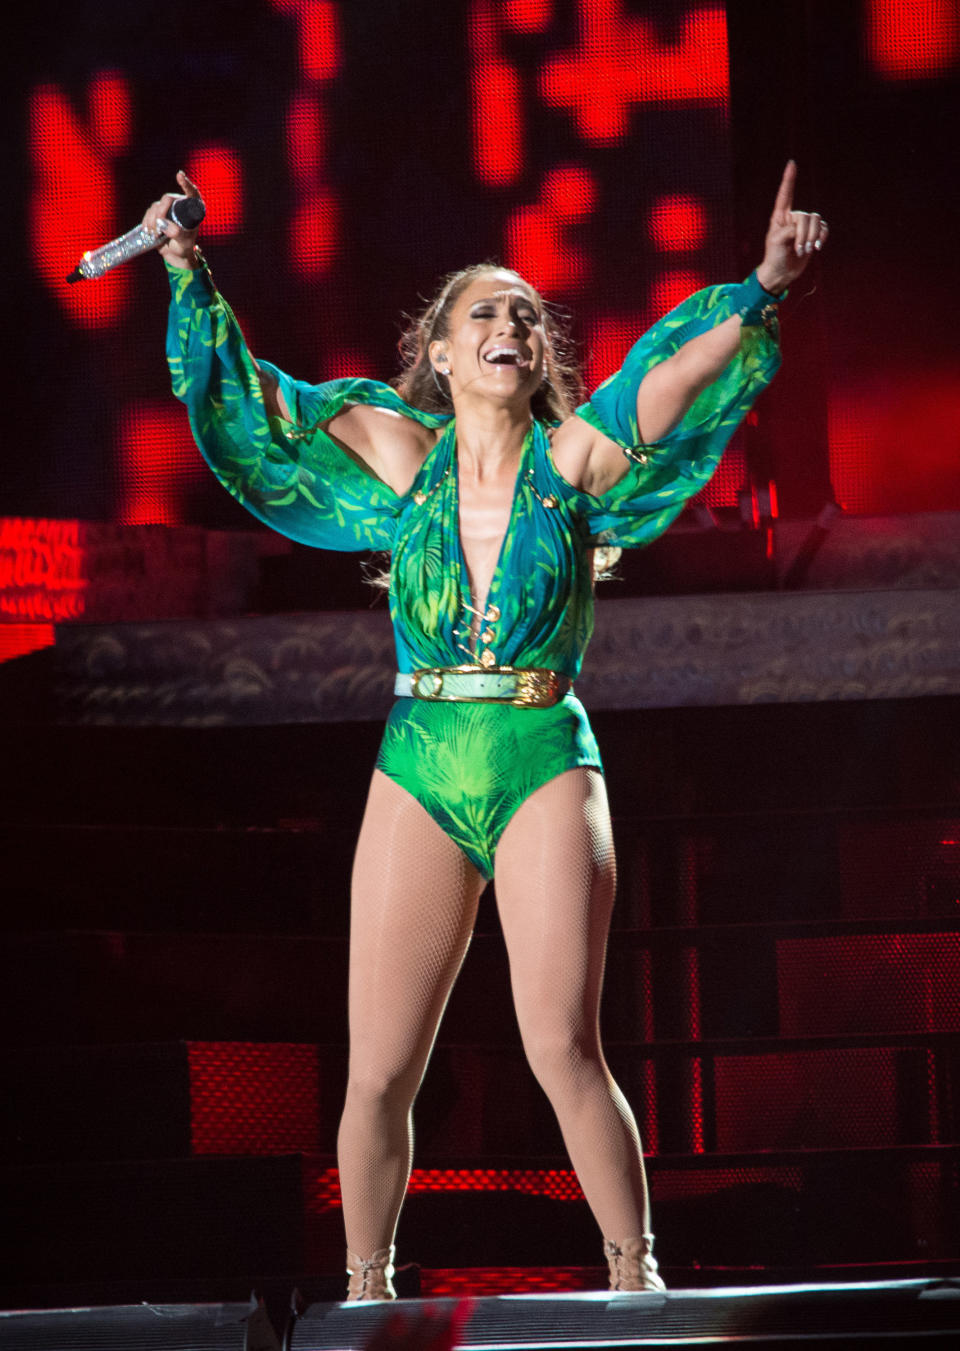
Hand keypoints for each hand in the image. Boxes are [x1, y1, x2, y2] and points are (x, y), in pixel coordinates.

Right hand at [142, 170, 202, 268]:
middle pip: (167, 199)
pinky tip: (149, 231)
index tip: (179, 175)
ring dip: (153, 220)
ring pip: (156, 206)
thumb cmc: (185, 246)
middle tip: (159, 225)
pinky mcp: (156, 214)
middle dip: (161, 211)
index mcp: (192, 209)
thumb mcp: (185, 242)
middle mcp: (179, 205)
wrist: (176, 254)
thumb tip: (165, 226)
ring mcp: (167, 208)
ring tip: (156, 234)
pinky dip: (148, 222)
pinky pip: (149, 213)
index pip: (191, 192)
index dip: (186, 183)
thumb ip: (178, 234)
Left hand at [755, 160, 827, 294]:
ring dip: (812, 237)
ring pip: (816, 222)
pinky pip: (823, 229)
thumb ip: (790, 230)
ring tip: (805, 251)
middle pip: (806, 216)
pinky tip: (816, 247)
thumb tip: (805, 228)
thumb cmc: (774, 256)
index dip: (789, 179)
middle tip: (798, 249)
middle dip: (804, 234)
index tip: (792, 164)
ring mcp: (803, 226)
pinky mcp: (812, 235)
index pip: (785, 194)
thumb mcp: (777, 241)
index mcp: (780, 216)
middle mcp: (793, 218)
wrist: (781, 273)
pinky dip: (821, 237)